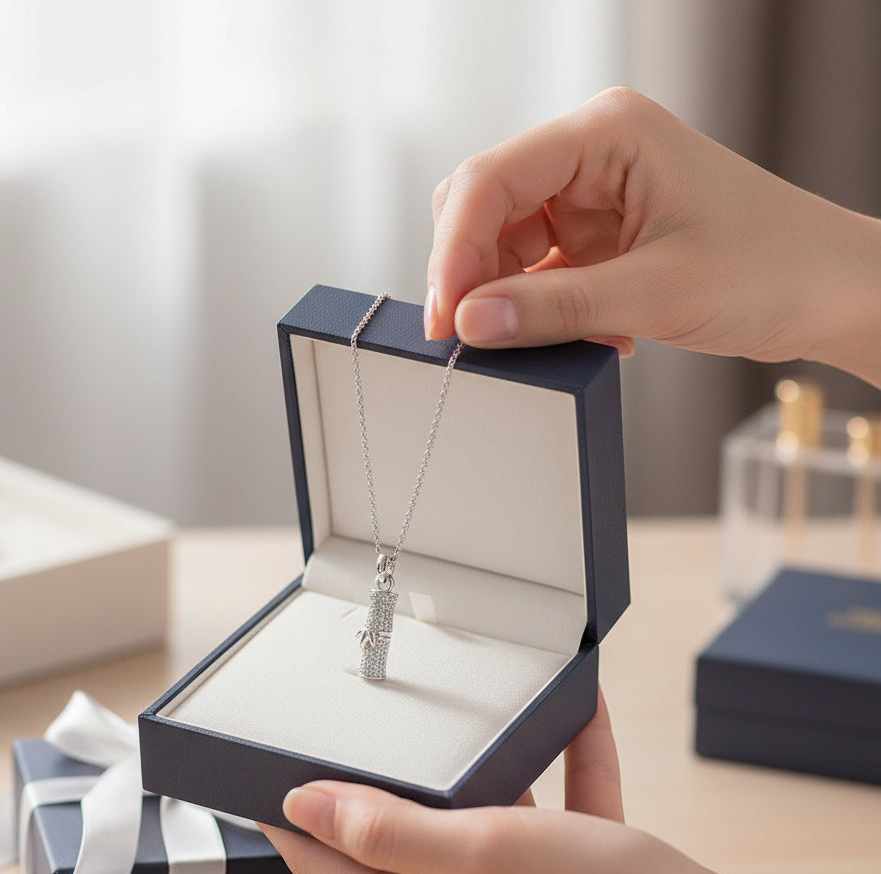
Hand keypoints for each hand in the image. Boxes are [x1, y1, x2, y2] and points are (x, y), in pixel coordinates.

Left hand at [264, 690, 877, 873]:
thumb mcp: (483, 851)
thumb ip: (388, 828)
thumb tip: (305, 807)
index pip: (327, 863)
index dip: (290, 817)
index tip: (259, 777)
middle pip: (389, 842)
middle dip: (373, 787)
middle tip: (353, 733)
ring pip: (465, 824)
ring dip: (470, 773)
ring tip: (460, 724)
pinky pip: (541, 816)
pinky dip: (552, 772)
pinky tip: (573, 723)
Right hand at [425, 88, 880, 386]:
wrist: (830, 292)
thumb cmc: (773, 267)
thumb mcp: (657, 292)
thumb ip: (554, 307)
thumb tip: (471, 323)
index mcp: (605, 132)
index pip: (491, 180)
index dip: (453, 251)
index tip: (444, 319)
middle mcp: (589, 155)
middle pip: (484, 208)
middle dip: (469, 274)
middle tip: (471, 338)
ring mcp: (590, 197)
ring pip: (501, 245)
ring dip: (506, 299)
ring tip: (547, 339)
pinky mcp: (595, 238)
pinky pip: (534, 274)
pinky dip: (539, 310)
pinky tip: (584, 335)